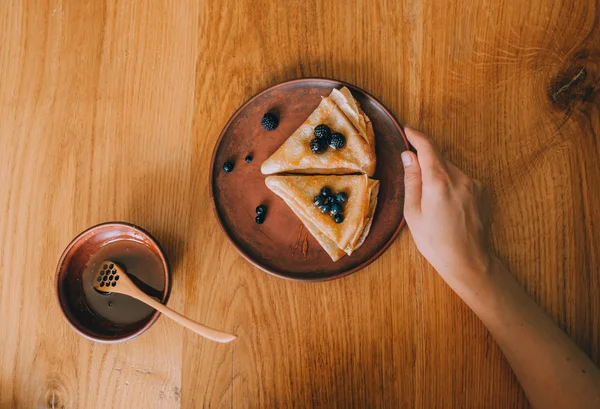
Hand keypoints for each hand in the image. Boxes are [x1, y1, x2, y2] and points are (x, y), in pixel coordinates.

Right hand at [401, 127, 491, 288]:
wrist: (468, 260)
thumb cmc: (435, 241)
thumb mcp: (413, 213)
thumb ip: (412, 180)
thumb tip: (408, 155)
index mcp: (438, 182)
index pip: (427, 147)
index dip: (416, 136)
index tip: (408, 130)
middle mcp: (459, 178)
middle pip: (438, 159)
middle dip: (425, 164)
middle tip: (415, 184)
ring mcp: (473, 184)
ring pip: (450, 170)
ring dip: (439, 177)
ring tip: (433, 204)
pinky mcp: (481, 191)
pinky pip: (461, 180)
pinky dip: (451, 185)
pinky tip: (447, 207)